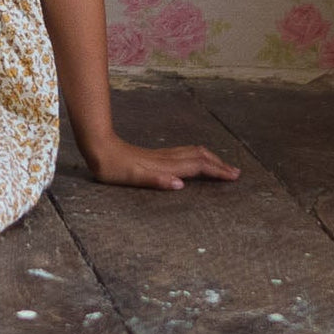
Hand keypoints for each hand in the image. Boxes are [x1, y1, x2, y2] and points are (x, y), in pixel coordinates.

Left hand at [83, 134, 240, 190]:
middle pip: (198, 156)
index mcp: (165, 166)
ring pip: (191, 153)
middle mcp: (166, 159)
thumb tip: (180, 184)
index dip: (216, 170)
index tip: (234, 176)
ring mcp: (160, 156)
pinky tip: (193, 161)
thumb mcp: (132, 178)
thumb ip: (156, 180)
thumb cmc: (113, 167)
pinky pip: (182, 154)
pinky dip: (196, 157)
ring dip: (209, 158)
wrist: (98, 149)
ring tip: (221, 165)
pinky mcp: (154, 156)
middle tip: (235, 172)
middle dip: (218, 164)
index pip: (197, 166)